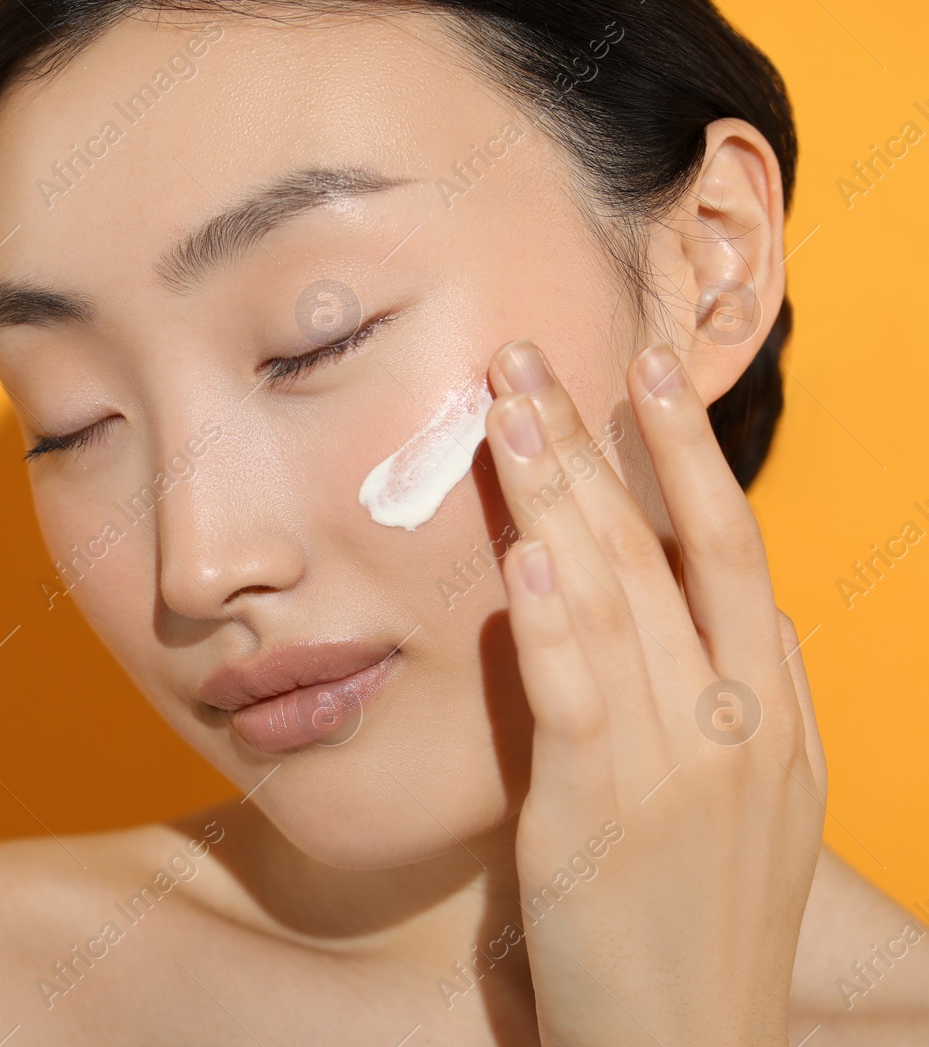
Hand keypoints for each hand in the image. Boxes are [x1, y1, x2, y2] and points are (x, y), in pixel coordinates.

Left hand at [483, 339, 826, 1045]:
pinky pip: (581, 702)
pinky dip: (556, 624)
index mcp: (776, 720)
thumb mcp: (743, 811)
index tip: (644, 379)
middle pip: (674, 554)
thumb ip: (724, 709)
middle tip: (537, 357)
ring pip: (621, 604)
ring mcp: (679, 774)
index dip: (687, 462)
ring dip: (561, 498)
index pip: (732, 559)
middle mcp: (740, 731)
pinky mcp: (602, 823)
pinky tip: (526, 555)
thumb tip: (700, 617)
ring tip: (514, 409)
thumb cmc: (696, 931)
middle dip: (605, 446)